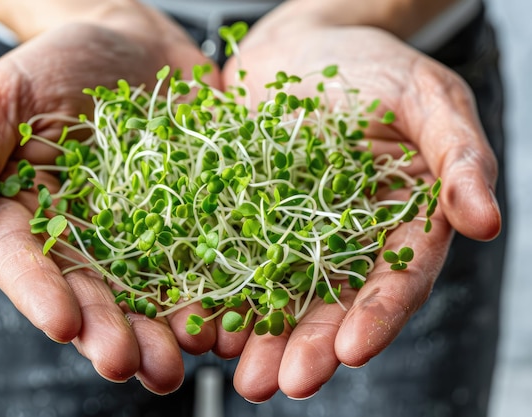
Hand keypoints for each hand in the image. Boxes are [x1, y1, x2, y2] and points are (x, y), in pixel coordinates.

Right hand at [0, 18, 220, 393]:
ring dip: (163, 332)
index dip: (42, 297)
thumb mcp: (5, 95)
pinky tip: (226, 323)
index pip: (28, 265)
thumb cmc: (59, 64)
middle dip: (110, 333)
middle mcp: (88, 237)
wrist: (135, 44)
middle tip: (128, 365)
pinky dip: (216, 294)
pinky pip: (205, 259)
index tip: (63, 324)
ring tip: (178, 363)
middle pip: (94, 294)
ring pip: (150, 292)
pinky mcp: (194, 218)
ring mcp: (145, 232)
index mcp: (33, 215)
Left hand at [220, 20, 501, 401]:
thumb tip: (486, 223)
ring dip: (259, 335)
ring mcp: (292, 230)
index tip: (351, 351)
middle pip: (330, 301)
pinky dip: (218, 291)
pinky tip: (200, 322)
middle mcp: (347, 237)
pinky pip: (230, 257)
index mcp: (400, 219)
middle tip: (276, 385)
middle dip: (306, 346)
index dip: (377, 316)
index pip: (396, 278)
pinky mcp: (245, 215)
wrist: (299, 43)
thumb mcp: (427, 98)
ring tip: (236, 372)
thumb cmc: (372, 63)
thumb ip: (458, 157)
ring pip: (278, 292)